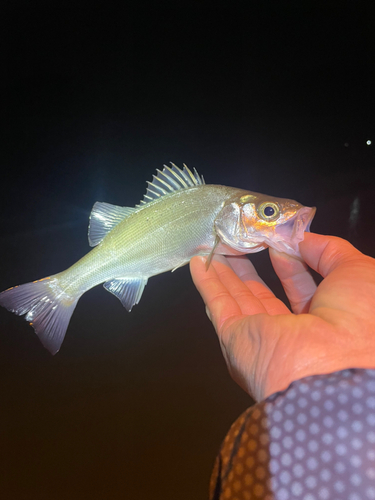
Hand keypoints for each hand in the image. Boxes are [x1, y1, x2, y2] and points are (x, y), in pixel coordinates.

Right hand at [190, 233, 374, 400]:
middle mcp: (291, 334)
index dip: (290, 264)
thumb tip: (302, 239)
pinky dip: (207, 282)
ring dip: (226, 271)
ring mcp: (261, 337)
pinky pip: (219, 304)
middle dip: (252, 267)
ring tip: (217, 247)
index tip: (278, 241)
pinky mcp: (236, 338)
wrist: (333, 362)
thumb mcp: (357, 272)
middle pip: (264, 295)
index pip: (301, 290)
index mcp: (324, 323)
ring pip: (239, 297)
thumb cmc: (357, 319)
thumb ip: (330, 251)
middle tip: (242, 242)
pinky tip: (200, 262)